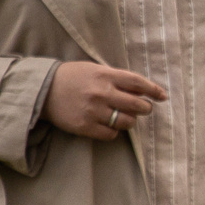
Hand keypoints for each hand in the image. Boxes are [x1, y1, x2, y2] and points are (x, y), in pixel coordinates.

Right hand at [48, 61, 166, 140]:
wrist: (42, 90)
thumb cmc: (72, 77)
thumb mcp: (94, 69)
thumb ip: (116, 78)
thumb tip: (141, 89)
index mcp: (105, 76)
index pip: (137, 83)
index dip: (153, 90)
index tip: (163, 96)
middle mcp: (101, 93)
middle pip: (137, 105)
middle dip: (145, 108)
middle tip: (144, 108)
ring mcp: (93, 111)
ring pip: (126, 122)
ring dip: (130, 121)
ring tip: (124, 116)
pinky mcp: (85, 126)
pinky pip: (111, 134)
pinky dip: (114, 131)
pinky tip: (109, 125)